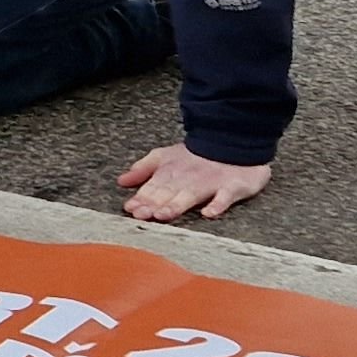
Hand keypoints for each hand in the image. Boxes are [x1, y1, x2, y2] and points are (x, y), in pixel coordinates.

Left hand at [118, 143, 271, 221]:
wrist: (234, 141)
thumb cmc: (198, 155)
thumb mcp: (166, 157)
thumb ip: (144, 169)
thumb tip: (121, 181)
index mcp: (172, 172)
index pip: (153, 187)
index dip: (141, 198)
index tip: (130, 208)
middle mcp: (188, 179)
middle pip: (169, 193)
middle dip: (153, 204)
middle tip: (140, 215)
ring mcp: (210, 183)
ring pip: (191, 195)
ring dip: (176, 205)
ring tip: (163, 215)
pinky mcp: (232, 186)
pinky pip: (225, 196)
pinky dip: (217, 204)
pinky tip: (208, 213)